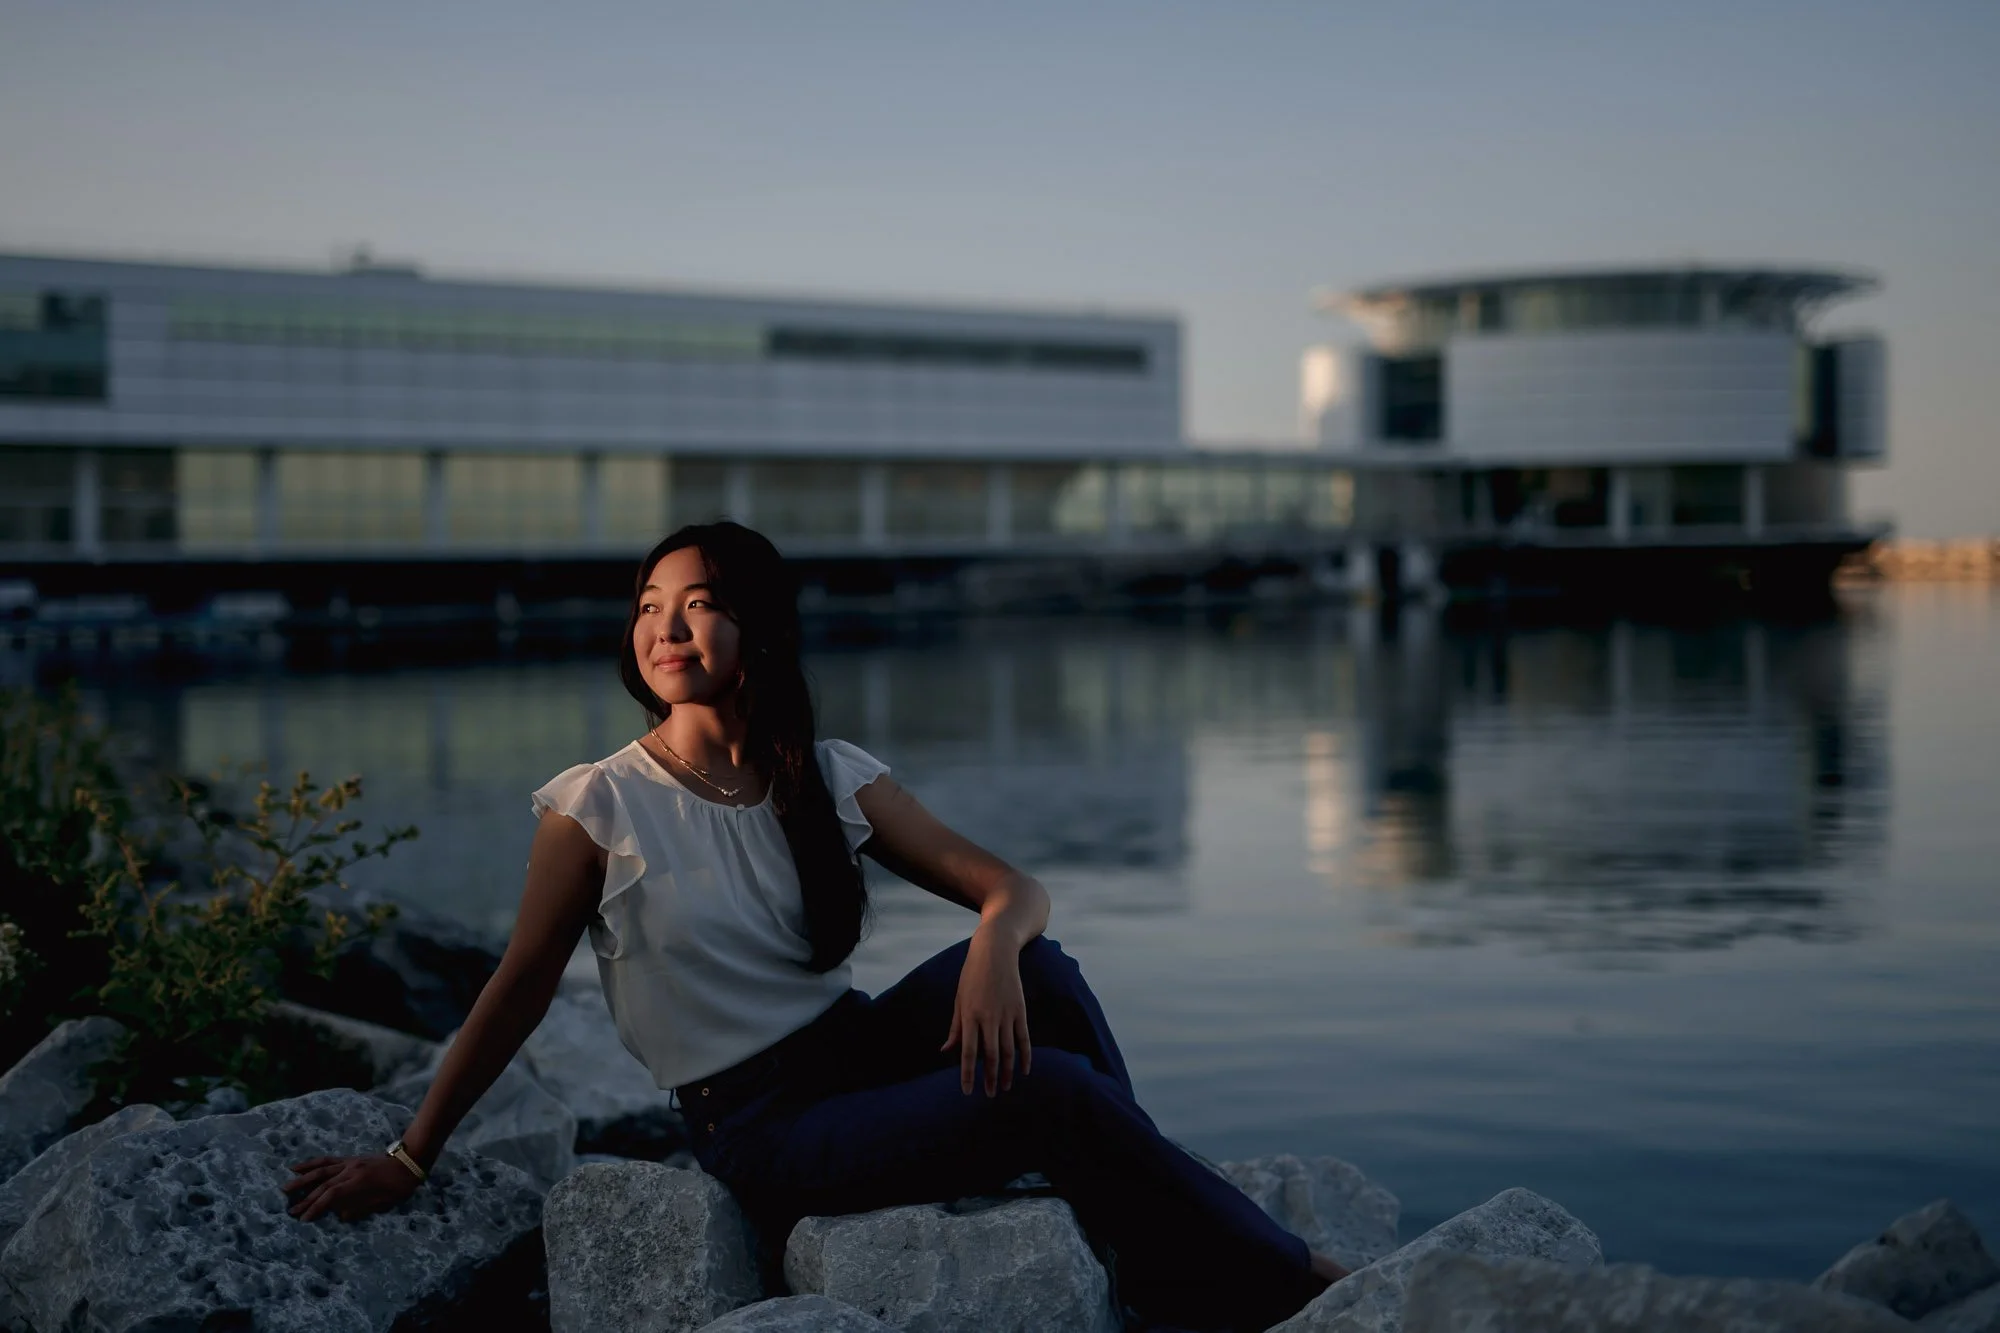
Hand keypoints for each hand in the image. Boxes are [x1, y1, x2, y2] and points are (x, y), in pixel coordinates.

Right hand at [282, 1153, 422, 1222]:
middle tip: (290, 1211)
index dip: (317, 1208)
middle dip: (305, 1199)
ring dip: (302, 1179)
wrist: (408, 1162)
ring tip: (285, 1188)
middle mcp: (351, 1171)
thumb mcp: (384, 1203)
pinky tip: (298, 1167)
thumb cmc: (399, 1186)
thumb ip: (361, 1209)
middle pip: (323, 1185)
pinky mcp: (349, 1159)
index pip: (332, 1196)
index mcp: (360, 1183)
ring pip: (321, 1170)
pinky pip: (327, 1161)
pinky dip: (311, 1164)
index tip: (304, 1219)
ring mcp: (349, 1163)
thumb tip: (339, 1216)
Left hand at [941, 929, 1032, 1096]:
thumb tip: (945, 1051)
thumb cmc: (972, 975)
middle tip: (990, 1095)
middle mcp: (988, 1017)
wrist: (995, 951)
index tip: (967, 1091)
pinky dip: (1025, 1056)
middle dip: (990, 1078)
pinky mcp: (1020, 1010)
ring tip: (1005, 1088)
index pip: (967, 1052)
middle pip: (990, 1056)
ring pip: (1008, 1051)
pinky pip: (1024, 1038)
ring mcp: (1007, 1014)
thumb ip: (955, 1028)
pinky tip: (1024, 1070)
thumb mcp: (958, 1000)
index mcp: (969, 1015)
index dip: (967, 1074)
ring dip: (1007, 1072)